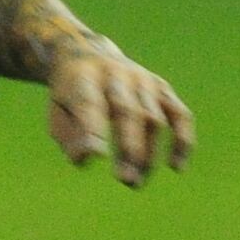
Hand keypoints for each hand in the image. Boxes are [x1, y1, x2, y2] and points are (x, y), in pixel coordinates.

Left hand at [45, 40, 193, 187]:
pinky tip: (176, 166)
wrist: (88, 56)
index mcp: (83, 77)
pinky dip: (182, 140)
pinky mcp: (162, 88)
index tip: (96, 156)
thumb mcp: (57, 111)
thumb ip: (68, 135)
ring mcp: (143, 80)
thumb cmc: (69, 95)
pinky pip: (180, 115)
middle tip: (126, 181)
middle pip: (128, 112)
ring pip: (154, 119)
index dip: (93, 128)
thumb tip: (89, 158)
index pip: (90, 103)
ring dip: (149, 155)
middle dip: (130, 148)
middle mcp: (117, 75)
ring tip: (135, 183)